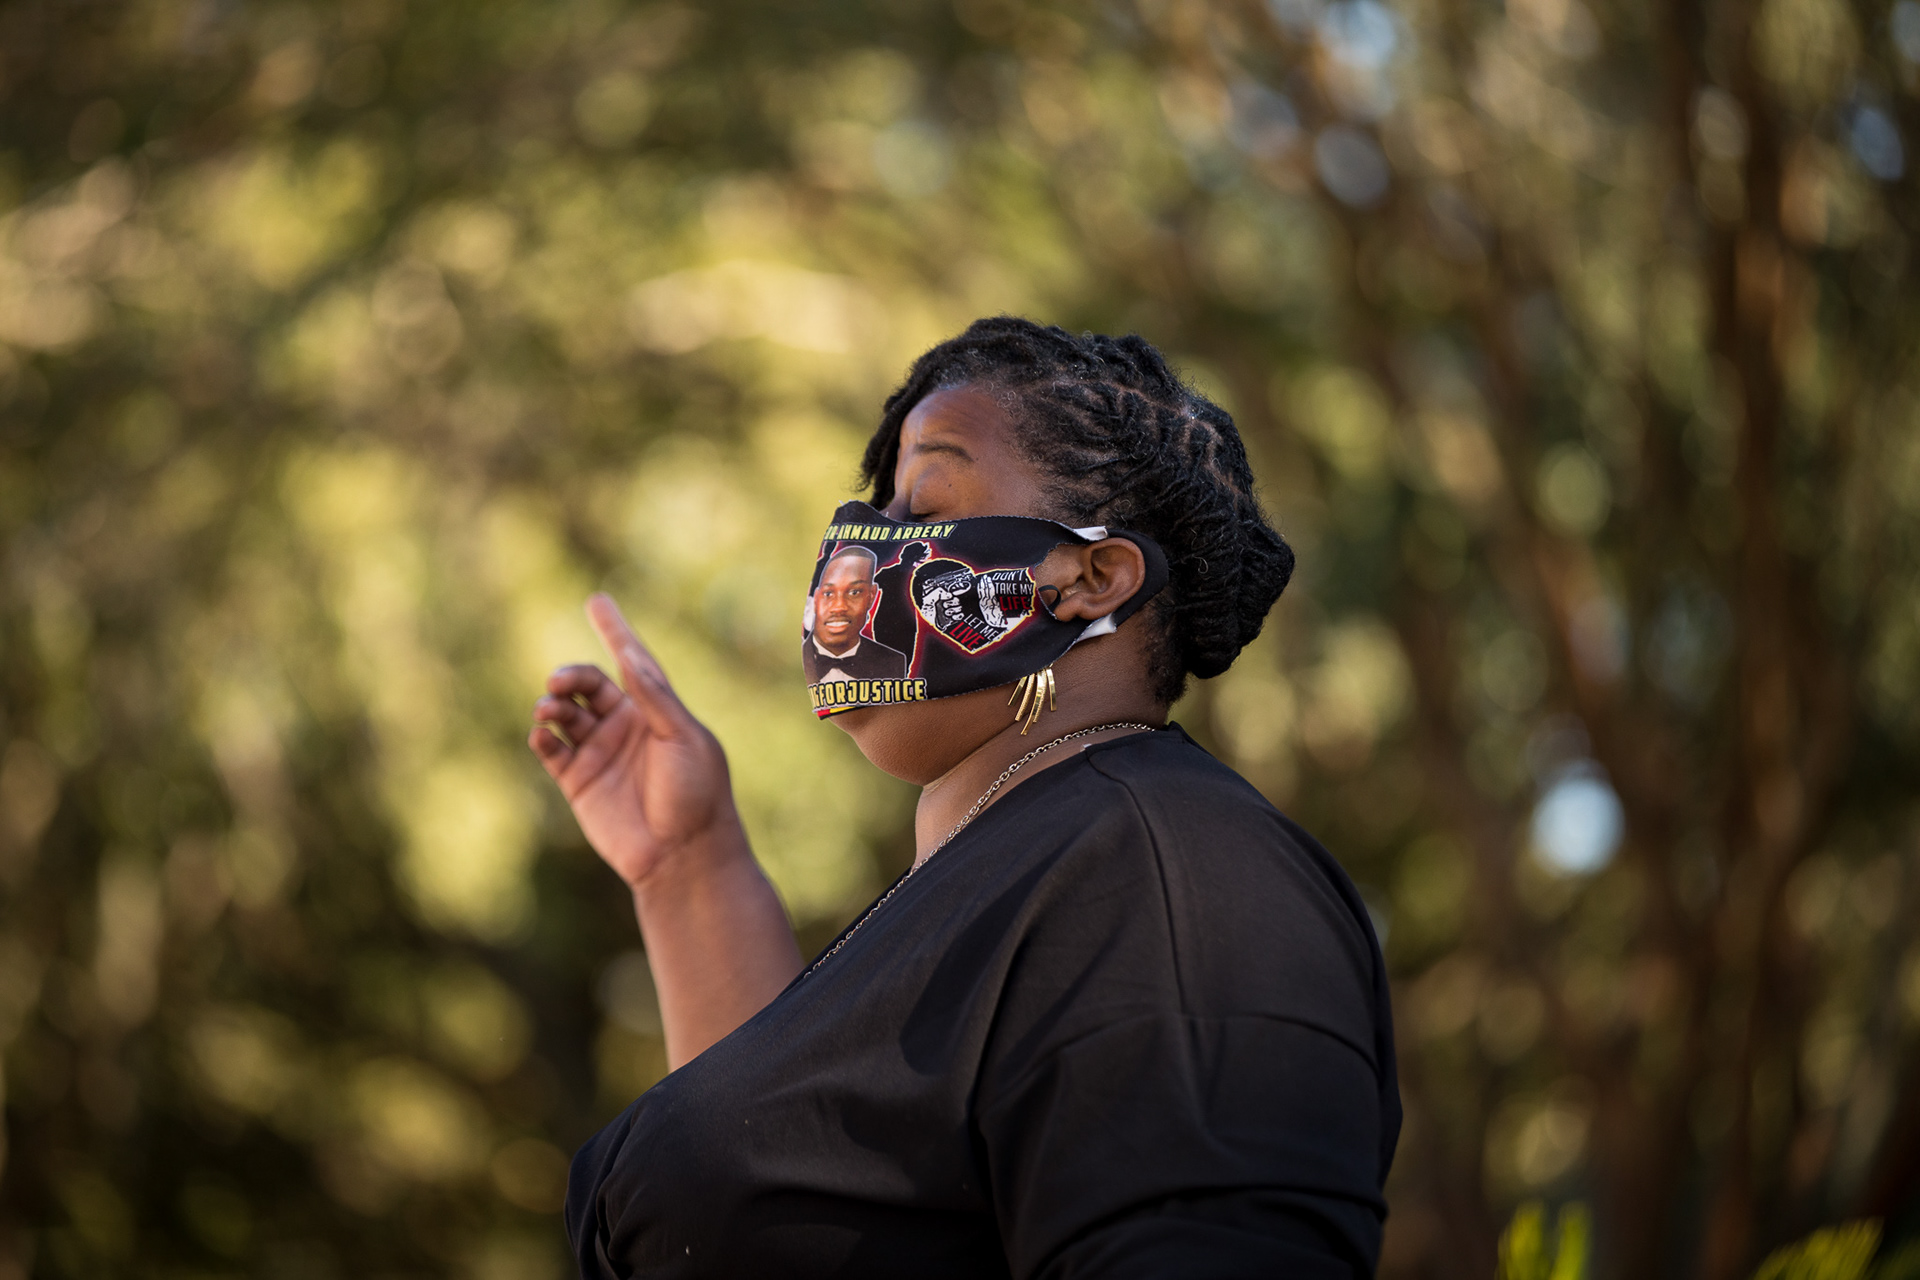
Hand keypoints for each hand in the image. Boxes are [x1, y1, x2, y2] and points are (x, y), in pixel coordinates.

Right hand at [529, 594, 746, 889]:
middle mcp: (625, 726)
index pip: (632, 661)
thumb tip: (628, 656)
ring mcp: (600, 752)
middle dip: (570, 676)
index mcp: (656, 710)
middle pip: (588, 684)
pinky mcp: (578, 781)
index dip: (615, 631)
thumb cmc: (696, 793)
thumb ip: (655, 699)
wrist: (682, 854)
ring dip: (551, 706)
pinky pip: (551, 751)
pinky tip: (542, 735)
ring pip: (565, 714)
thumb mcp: (684, 738)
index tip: (597, 600)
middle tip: (558, 682)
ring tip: (548, 710)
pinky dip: (542, 738)